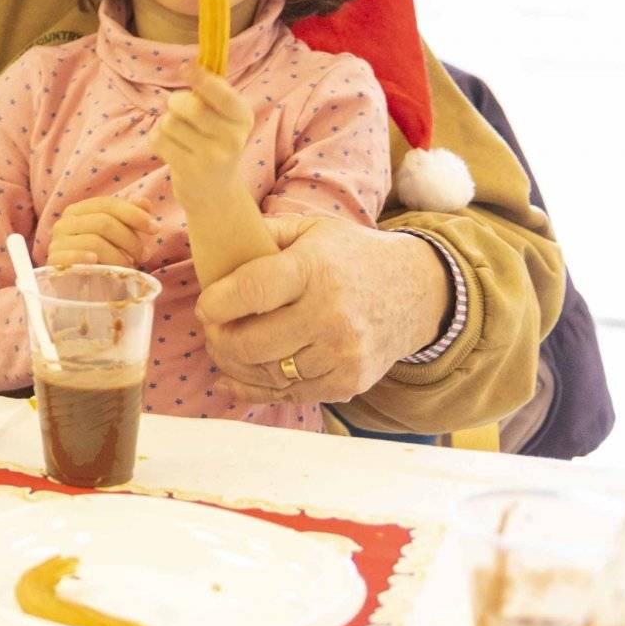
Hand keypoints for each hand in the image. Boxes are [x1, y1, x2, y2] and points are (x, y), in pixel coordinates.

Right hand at [46, 197, 155, 269]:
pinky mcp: (53, 262)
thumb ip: (130, 216)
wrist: (77, 285)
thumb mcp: (119, 235)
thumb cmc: (102, 257)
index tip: (156, 229)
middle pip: (103, 222)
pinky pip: (72, 257)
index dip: (134, 214)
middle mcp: (65, 222)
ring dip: (118, 255)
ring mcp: (57, 242)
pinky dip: (87, 258)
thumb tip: (144, 202)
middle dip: (130, 239)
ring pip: (94, 241)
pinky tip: (98, 263)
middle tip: (144, 255)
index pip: (108, 204)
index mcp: (79, 210)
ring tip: (128, 266)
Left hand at [152, 70, 254, 189]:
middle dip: (176, 102)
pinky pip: (158, 139)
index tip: (186, 68)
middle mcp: (233, 138)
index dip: (202, 79)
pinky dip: (157, 138)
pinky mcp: (189, 170)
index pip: (223, 95)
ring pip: (169, 122)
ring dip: (166, 123)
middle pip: (189, 105)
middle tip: (178, 108)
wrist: (215, 191)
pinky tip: (170, 146)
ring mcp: (212, 157)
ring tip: (178, 134)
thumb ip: (212, 94)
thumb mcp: (224, 118)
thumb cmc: (214, 142)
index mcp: (243, 118)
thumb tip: (192, 66)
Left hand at [196, 216, 450, 403]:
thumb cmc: (350, 258)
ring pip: (266, 373)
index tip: (207, 306)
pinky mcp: (349, 381)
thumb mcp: (310, 231)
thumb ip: (261, 235)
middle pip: (250, 343)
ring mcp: (342, 353)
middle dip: (219, 340)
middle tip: (213, 331)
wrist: (417, 291)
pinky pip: (289, 394)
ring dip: (234, 365)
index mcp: (314, 269)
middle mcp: (331, 314)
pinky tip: (234, 379)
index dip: (217, 303)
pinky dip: (255, 389)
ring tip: (225, 349)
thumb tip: (214, 249)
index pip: (251, 291)